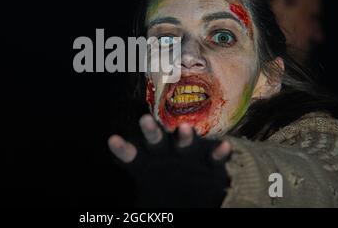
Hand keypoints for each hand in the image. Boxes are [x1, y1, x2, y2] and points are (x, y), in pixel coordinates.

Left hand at [108, 114, 231, 206]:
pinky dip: (219, 153)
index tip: (113, 140)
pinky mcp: (210, 164)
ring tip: (185, 128)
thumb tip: (115, 218)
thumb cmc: (166, 196)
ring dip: (185, 137)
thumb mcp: (148, 203)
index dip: (123, 149)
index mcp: (147, 163)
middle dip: (151, 131)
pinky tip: (224, 146)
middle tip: (144, 119)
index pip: (132, 155)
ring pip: (184, 143)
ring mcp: (188, 157)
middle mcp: (166, 154)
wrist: (196, 199)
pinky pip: (215, 158)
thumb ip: (134, 208)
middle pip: (155, 141)